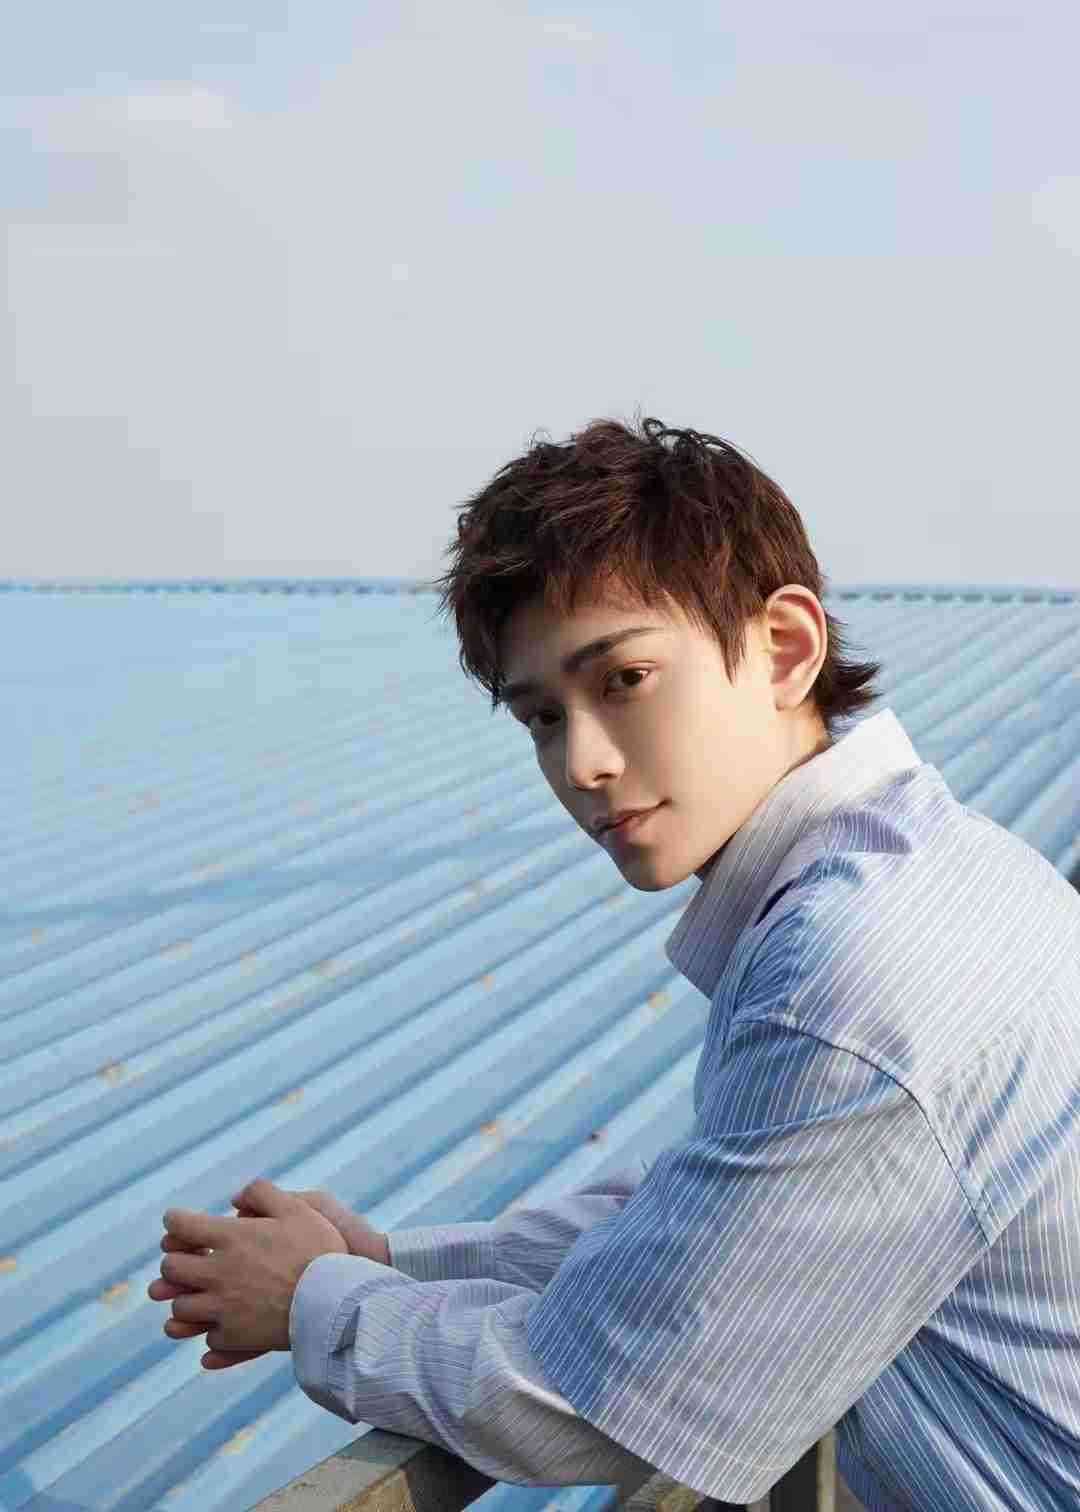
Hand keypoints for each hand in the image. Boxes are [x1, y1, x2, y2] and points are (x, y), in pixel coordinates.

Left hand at [149, 1179, 350, 1368]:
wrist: (337, 1301)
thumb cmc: (321, 1250)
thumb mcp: (298, 1207)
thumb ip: (263, 1193)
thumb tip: (235, 1198)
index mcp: (231, 1238)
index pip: (180, 1226)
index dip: (175, 1221)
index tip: (176, 1222)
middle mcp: (218, 1273)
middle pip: (171, 1269)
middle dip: (175, 1263)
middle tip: (187, 1261)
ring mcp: (223, 1308)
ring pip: (180, 1309)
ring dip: (187, 1301)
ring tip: (201, 1297)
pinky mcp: (234, 1337)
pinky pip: (208, 1336)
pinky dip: (212, 1329)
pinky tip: (224, 1323)